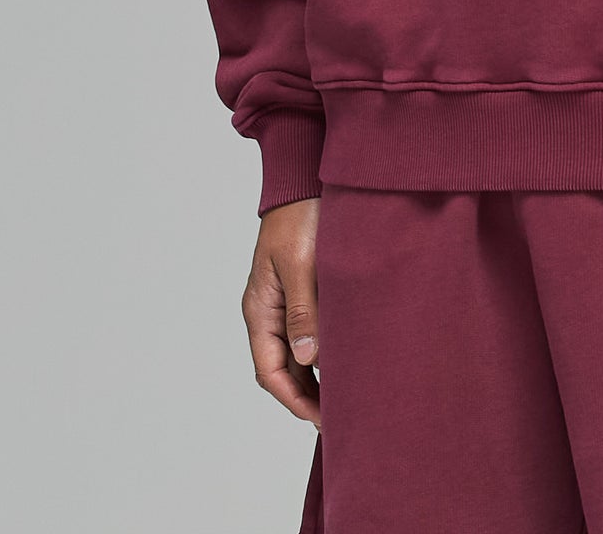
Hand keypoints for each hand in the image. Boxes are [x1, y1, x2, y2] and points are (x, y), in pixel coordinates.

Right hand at [242, 196, 321, 427]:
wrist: (304, 182)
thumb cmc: (300, 217)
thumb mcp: (302, 264)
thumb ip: (304, 310)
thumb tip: (308, 358)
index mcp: (260, 309)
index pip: (270, 371)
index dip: (294, 399)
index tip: (320, 418)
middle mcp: (268, 311)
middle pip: (282, 369)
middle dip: (305, 397)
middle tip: (338, 418)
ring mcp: (283, 303)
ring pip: (295, 355)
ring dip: (314, 379)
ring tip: (343, 399)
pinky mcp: (301, 293)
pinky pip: (307, 334)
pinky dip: (321, 354)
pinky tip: (342, 363)